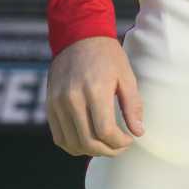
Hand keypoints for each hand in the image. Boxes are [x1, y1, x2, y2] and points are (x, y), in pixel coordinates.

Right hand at [46, 35, 144, 157]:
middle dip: (108, 151)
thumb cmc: (107, 56)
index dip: (120, 143)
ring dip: (91, 151)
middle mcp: (72, 99)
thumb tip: (138, 132)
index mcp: (95, 90)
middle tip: (120, 147)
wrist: (78, 37)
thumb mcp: (126, 77)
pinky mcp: (50, 105)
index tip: (129, 139)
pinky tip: (88, 141)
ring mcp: (58, 103)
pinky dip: (74, 145)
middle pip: (88, 142)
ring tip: (106, 145)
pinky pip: (59, 137)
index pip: (105, 132)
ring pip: (72, 143)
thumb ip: (133, 106)